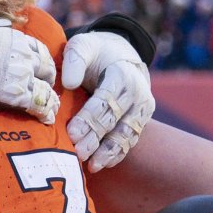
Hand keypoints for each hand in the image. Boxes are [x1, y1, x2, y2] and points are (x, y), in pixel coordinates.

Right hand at [0, 16, 58, 123]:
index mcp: (16, 40)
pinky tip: (47, 118)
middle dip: (48, 79)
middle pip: (47, 70)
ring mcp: (19, 77)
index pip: (40, 50)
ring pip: (45, 90)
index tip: (41, 68)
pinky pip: (36, 105)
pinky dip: (45, 112)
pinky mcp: (11, 95)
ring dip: (51, 100)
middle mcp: (22, 58)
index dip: (43, 61)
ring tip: (52, 109)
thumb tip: (2, 27)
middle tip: (46, 88)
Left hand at [62, 31, 154, 171]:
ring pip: (126, 135)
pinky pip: (130, 141)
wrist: (120, 56)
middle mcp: (138, 94)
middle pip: (115, 121)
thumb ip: (75, 59)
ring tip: (91, 166)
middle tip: (77, 153)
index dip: (89, 118)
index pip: (106, 100)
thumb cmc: (95, 53)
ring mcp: (142, 110)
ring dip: (108, 152)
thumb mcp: (83, 45)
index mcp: (123, 75)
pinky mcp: (140, 122)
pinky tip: (100, 164)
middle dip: (96, 139)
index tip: (72, 133)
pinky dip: (116, 155)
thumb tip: (70, 83)